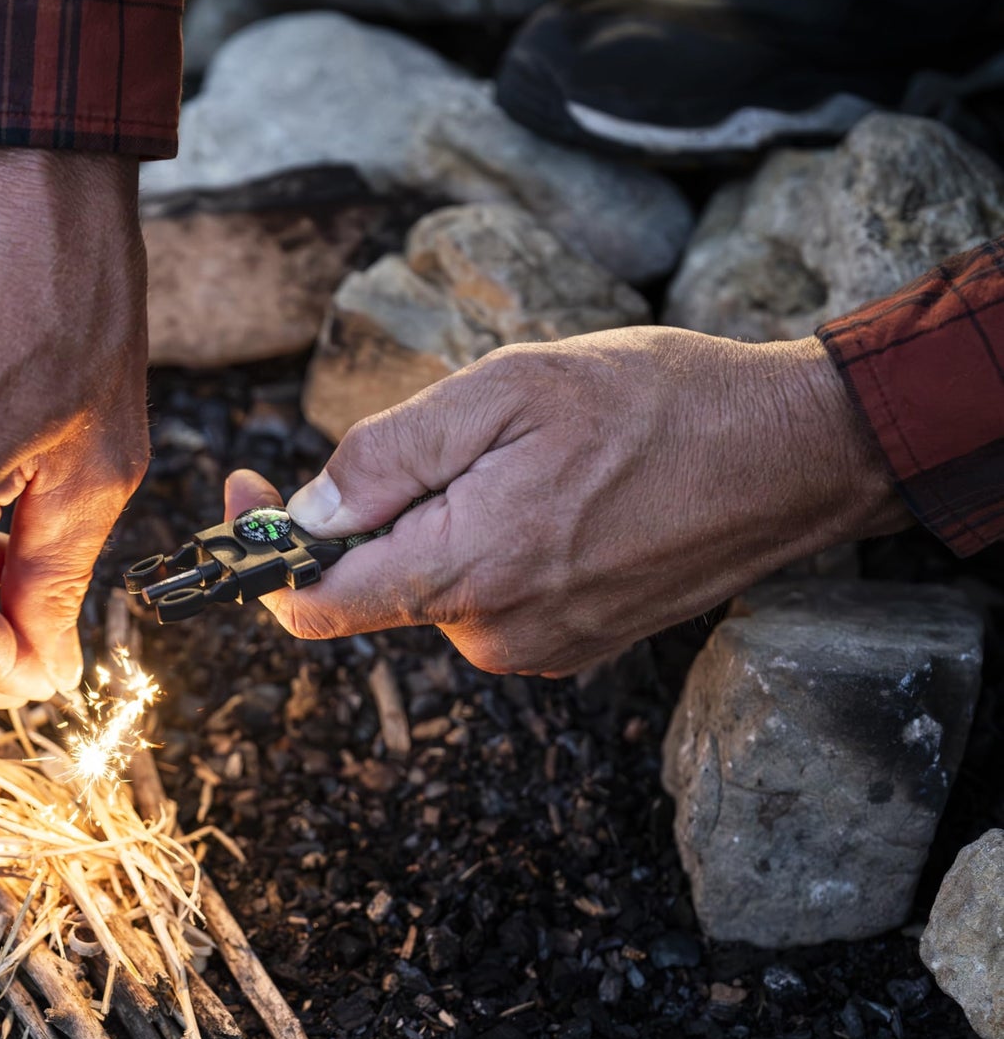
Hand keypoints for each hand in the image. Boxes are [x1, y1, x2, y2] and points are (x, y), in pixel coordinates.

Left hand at [225, 326, 910, 674]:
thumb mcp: (508, 389)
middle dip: (384, 512)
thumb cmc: (657, 403)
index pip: (314, 606)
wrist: (792, 455)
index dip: (263, 556)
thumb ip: (390, 458)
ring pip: (438, 588)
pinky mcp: (575, 647)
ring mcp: (540, 649)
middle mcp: (495, 633)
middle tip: (459, 432)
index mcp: (467, 570)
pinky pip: (492, 600)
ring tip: (534, 459)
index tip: (246, 494)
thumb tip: (308, 513)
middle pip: (378, 585)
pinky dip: (494, 548)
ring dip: (450, 524)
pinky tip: (560, 496)